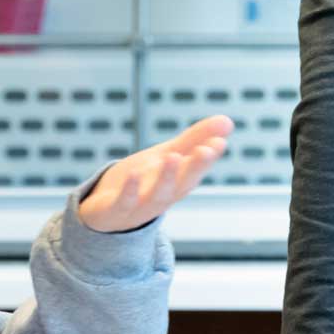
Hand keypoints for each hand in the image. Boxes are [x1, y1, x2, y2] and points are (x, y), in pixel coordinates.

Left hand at [76, 115, 231, 232]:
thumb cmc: (142, 182)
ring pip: (157, 195)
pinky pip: (123, 203)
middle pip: (182, 183)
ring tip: (174, 157)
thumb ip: (196, 139)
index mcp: (178, 183)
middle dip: (194, 167)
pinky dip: (130, 191)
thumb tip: (228, 121)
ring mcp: (140, 206)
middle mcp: (163, 196)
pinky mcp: (114, 211)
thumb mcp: (168, 156)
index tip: (220, 142)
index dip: (208, 158)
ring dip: (166, 178)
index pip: (196, 170)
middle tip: (206, 149)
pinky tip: (133, 174)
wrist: (104, 213)